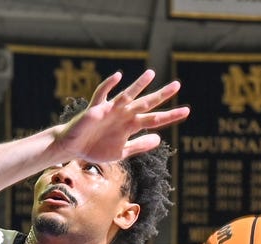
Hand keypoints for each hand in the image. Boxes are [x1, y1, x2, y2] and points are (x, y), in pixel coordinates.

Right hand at [56, 69, 189, 162]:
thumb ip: (139, 145)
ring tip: (151, 74)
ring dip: (139, 85)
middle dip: (160, 96)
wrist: (73, 148)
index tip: (186, 110)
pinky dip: (109, 85)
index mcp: (130, 125)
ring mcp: (111, 110)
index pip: (154, 119)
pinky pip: (103, 94)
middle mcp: (123, 115)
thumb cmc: (96, 148)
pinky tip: (118, 76)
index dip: (169, 116)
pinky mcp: (96, 109)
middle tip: (177, 85)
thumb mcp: (121, 152)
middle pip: (145, 104)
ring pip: (127, 95)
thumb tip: (159, 139)